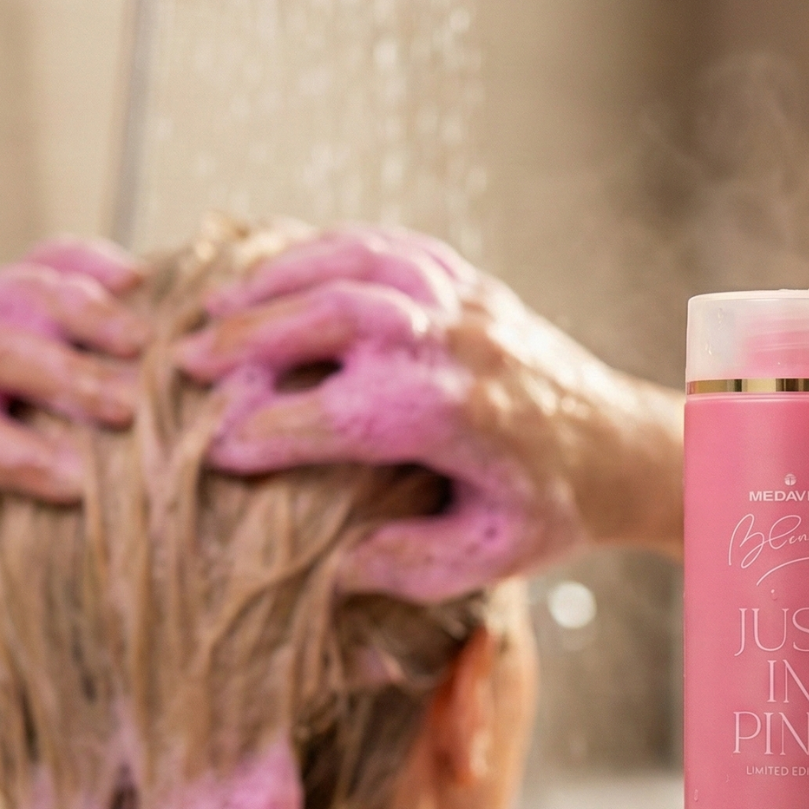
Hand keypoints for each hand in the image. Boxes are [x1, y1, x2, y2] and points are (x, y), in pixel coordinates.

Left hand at [0, 238, 146, 599]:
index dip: (12, 455)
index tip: (78, 484)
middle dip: (61, 377)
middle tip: (128, 410)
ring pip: (22, 292)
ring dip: (89, 316)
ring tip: (149, 347)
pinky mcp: (32, 289)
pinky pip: (56, 256)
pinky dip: (97, 262)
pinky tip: (142, 280)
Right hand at [174, 226, 680, 601]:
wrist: (624, 448)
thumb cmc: (553, 511)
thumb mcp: (489, 556)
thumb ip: (410, 564)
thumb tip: (328, 566)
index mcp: (456, 414)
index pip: (336, 414)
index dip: (266, 433)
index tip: (215, 453)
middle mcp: (457, 342)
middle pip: (334, 314)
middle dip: (249, 337)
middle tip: (184, 364)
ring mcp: (464, 299)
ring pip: (352, 262)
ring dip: (274, 279)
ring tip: (210, 308)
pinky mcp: (466, 279)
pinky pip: (382, 243)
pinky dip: (320, 248)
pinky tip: (273, 270)